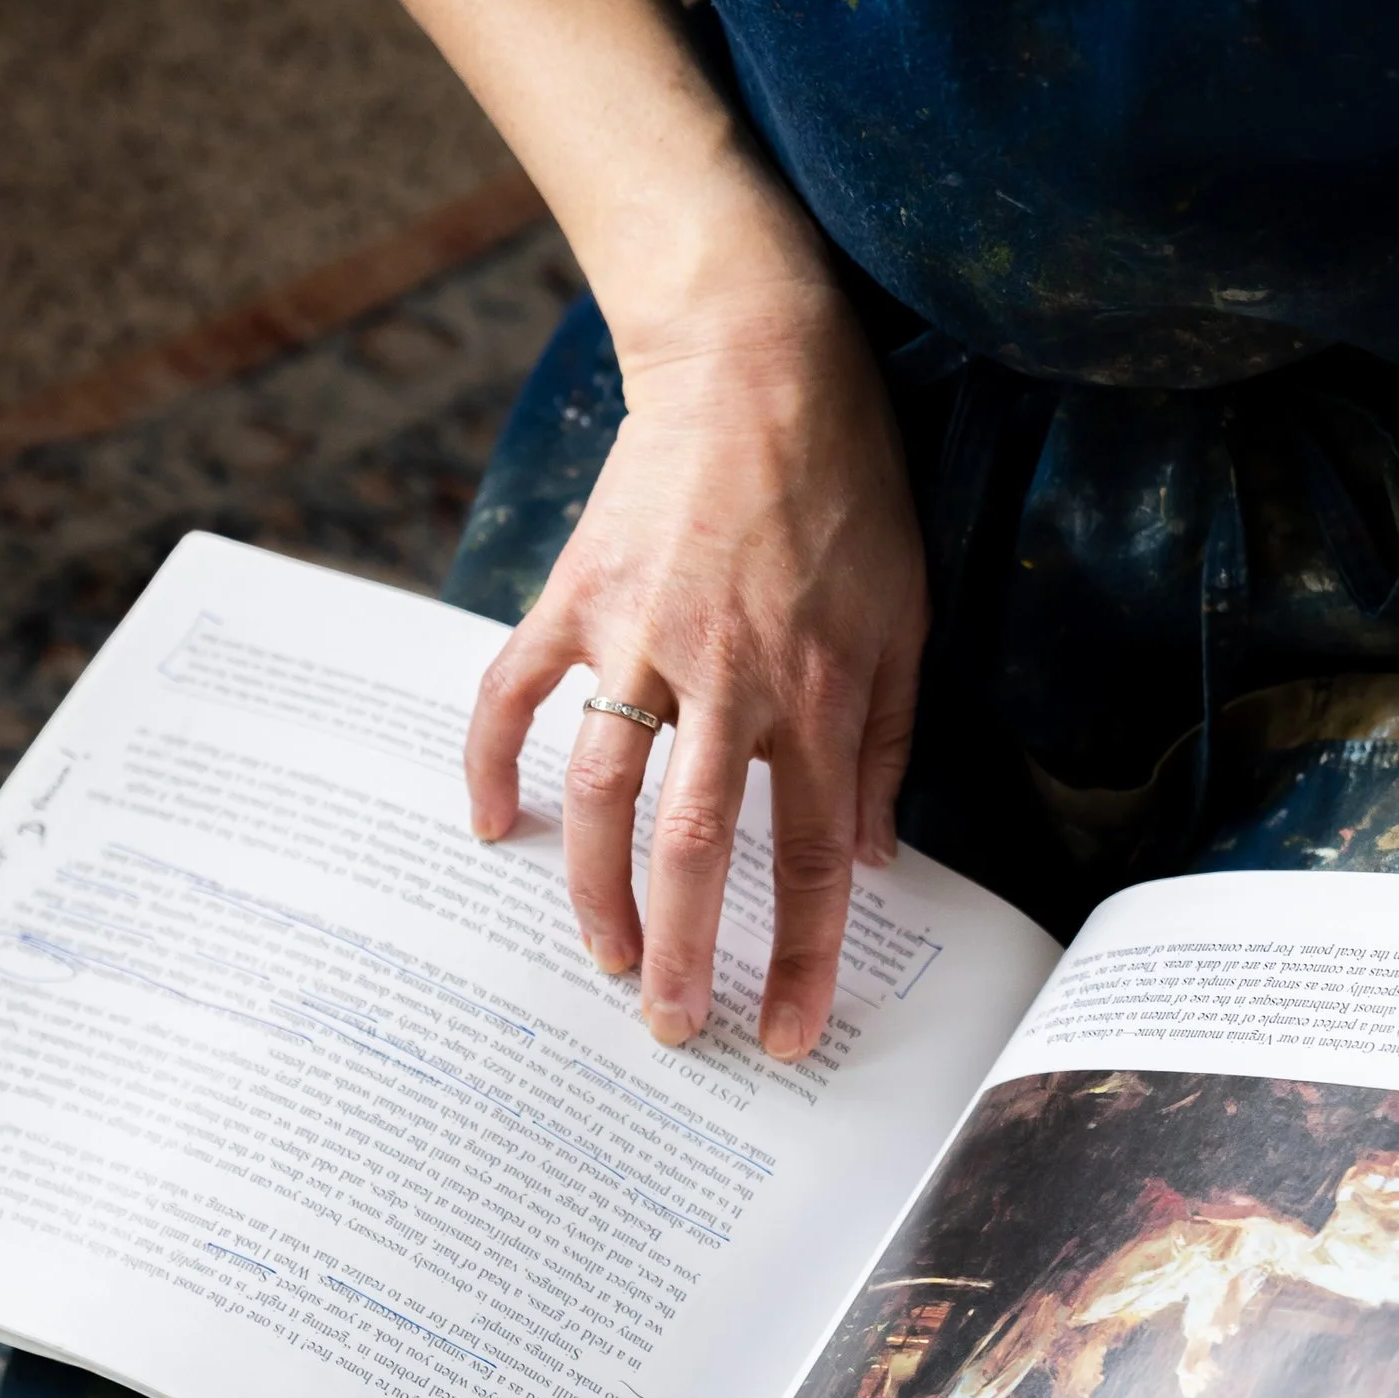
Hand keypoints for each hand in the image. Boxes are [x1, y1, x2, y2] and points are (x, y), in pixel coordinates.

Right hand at [466, 280, 927, 1060]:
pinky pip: (516, 691)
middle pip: (697, 849)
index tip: (783, 1035)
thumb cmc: (847, 493)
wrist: (759, 362)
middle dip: (681, 955)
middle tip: (667, 1031)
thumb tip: (879, 857)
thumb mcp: (908, 617)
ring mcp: (642, 636)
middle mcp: (730, 679)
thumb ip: (895, 745)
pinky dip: (489, 759)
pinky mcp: (577, 594)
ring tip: (603, 958)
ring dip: (595, 889)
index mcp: (820, 695)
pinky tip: (489, 826)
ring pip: (603, 791)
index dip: (800, 960)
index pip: (814, 860)